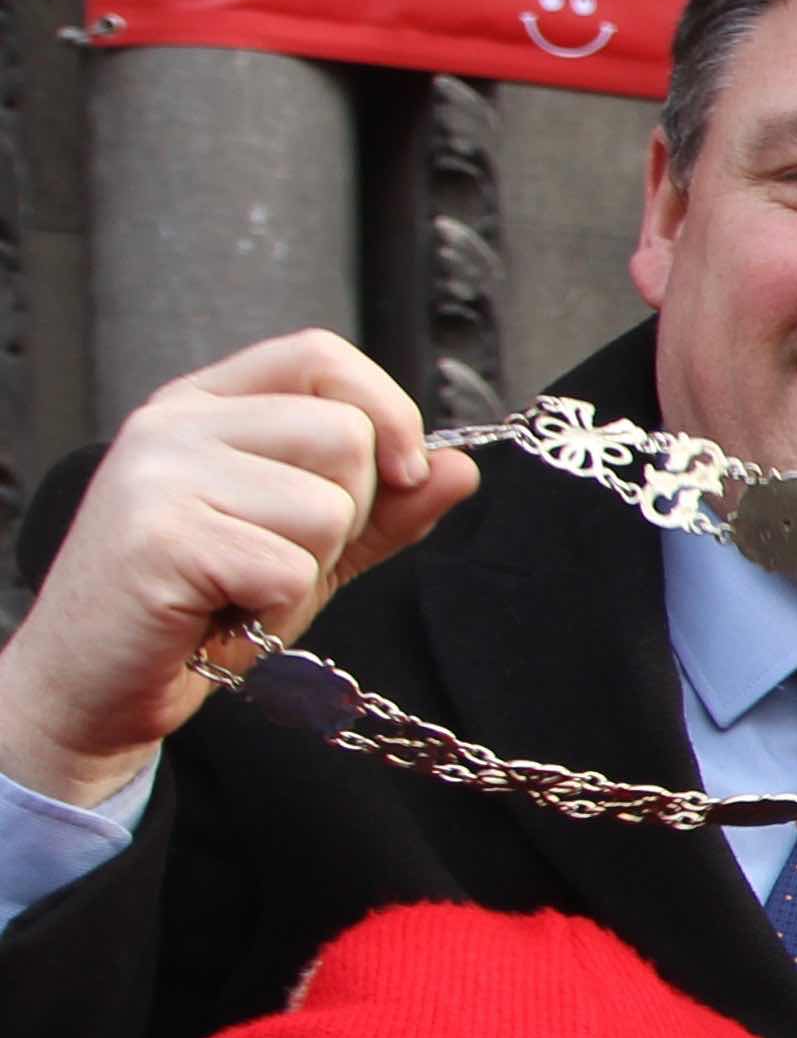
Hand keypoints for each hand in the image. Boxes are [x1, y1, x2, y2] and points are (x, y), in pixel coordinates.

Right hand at [0, 332, 474, 805]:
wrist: (94, 682)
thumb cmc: (198, 610)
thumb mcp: (305, 547)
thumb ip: (382, 507)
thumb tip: (460, 467)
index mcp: (206, 404)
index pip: (319, 355)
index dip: (386, 410)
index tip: (404, 474)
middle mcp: (174, 423)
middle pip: (345, 436)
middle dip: (347, 519)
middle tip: (277, 559)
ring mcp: (159, 474)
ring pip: (325, 510)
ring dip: (307, 573)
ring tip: (242, 590)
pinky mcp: (160, 538)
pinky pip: (288, 570)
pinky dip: (276, 611)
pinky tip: (221, 615)